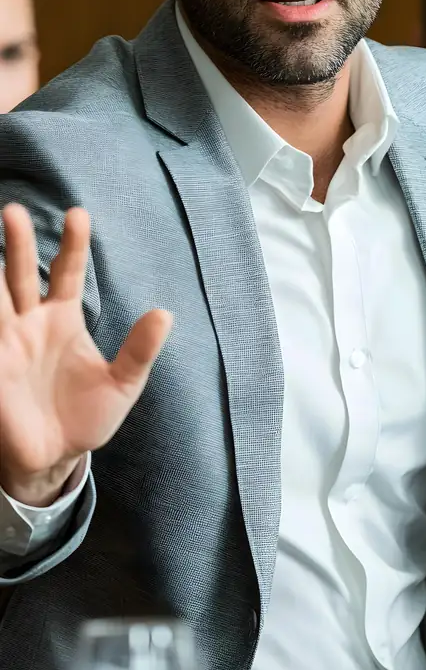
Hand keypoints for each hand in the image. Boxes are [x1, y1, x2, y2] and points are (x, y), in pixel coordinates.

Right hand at [0, 203, 171, 505]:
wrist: (56, 458)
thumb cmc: (87, 417)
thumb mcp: (122, 384)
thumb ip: (139, 351)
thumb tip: (165, 314)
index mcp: (62, 318)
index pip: (66, 271)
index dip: (72, 244)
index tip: (78, 214)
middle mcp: (30, 322)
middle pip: (21, 273)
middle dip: (18, 243)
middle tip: (15, 211)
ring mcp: (7, 342)